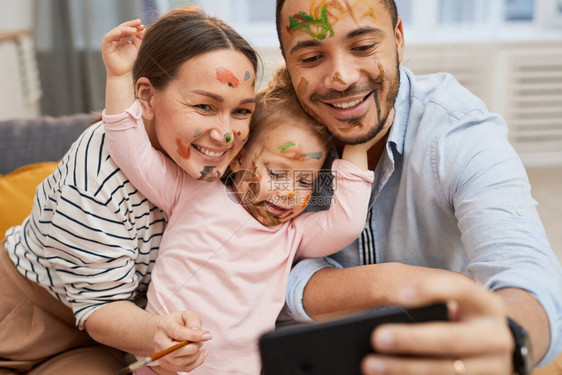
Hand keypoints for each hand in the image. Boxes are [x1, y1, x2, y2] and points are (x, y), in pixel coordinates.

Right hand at [102, 19, 144, 77]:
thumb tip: (144, 28)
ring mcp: (111, 41)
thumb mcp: (137, 48)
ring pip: (116, 31)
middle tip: (139, 23)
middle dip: (131, 25)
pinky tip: (121, 32)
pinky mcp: (106, 45)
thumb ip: (140, 39)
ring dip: (125, 29)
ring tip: (134, 29)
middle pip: (123, 28)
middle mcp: (117, 38)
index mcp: (123, 38)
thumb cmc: (130, 62)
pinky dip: (114, 33)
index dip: (135, 26)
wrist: (124, 74)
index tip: (143, 25)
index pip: (129, 29)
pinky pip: (109, 37)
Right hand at [153, 310, 211, 372]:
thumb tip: (201, 334)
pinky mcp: (166, 364)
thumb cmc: (181, 321)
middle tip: (201, 341)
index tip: (207, 336)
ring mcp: (161, 354)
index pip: (178, 333)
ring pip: (179, 362)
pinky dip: (196, 363)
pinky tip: (200, 354)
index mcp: (165, 325)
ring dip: (195, 356)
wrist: (168, 330)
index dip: (194, 336)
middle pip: (175, 351)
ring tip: (199, 346)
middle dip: (193, 348)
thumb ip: (194, 322)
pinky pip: (183, 368)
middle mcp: (159, 340)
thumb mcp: (189, 315)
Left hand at [361, 274, 513, 374]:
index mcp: (487, 305)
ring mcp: (495, 368)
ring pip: (449, 371)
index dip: (432, 289)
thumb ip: (434, 305)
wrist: (507, 346)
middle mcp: (496, 337)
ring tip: (371, 365)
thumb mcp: (463, 305)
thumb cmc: (468, 320)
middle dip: (411, 340)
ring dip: (406, 369)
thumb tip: (387, 310)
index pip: (461, 289)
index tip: (401, 294)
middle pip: (451, 339)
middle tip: (376, 337)